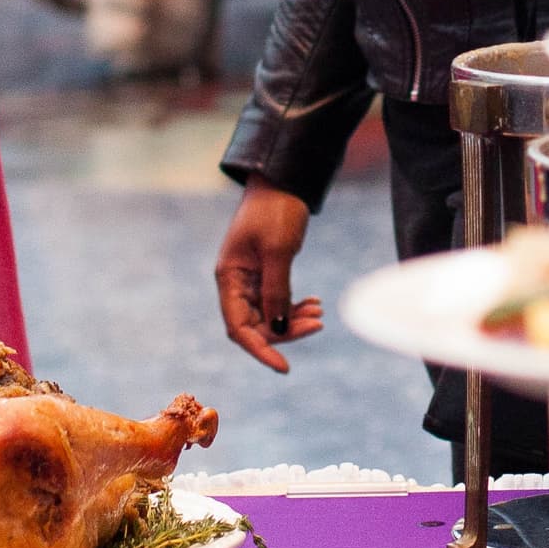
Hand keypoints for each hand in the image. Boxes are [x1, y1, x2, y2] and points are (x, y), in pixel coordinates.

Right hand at [212, 180, 319, 372]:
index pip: (238, 328)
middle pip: (255, 325)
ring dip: (294, 319)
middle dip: (285, 331)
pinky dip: (295, 306)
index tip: (284, 367)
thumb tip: (279, 329)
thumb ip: (276, 291)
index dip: (260, 350)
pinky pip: (277, 301)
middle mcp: (236, 282)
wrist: (283, 180)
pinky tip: (315, 304)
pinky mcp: (266, 272)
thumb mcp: (278, 251)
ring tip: (319, 314)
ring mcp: (250, 278)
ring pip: (269, 315)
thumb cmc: (276, 211)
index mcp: (229, 277)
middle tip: (317, 324)